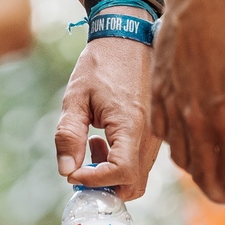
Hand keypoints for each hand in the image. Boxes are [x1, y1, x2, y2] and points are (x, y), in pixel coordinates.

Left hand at [56, 35, 156, 199]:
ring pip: (139, 176)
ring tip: (92, 144)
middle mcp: (151, 135)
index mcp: (131, 125)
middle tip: (80, 165)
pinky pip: (142, 162)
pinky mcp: (156, 133)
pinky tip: (103, 139)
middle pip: (134, 184)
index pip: (122, 173)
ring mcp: (157, 136)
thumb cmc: (101, 64)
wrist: (128, 39)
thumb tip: (66, 171)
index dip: (95, 180)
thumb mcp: (76, 96)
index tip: (72, 172)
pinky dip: (122, 163)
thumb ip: (69, 135)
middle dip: (104, 185)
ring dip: (112, 174)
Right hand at [151, 0, 224, 219]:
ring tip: (210, 174)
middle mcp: (197, 123)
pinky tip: (187, 145)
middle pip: (205, 176)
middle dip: (220, 193)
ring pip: (182, 159)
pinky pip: (164, 136)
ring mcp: (172, 111)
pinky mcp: (157, 97)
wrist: (201, 7)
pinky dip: (177, 148)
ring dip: (198, 173)